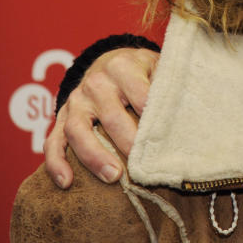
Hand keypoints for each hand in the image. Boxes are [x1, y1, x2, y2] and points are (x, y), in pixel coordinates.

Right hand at [43, 47, 158, 187]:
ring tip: (112, 177)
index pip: (140, 94)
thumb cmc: (142, 69)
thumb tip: (188, 113)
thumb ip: (168, 84)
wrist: (111, 60)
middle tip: (142, 167)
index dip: (152, 116)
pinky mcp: (63, 117)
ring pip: (77, 130)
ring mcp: (76, 100)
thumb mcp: (158, 66)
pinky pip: (53, 141)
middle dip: (128, 142)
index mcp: (123, 66)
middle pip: (111, 116)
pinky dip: (56, 162)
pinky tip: (66, 182)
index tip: (164, 138)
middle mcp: (96, 82)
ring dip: (94, 156)